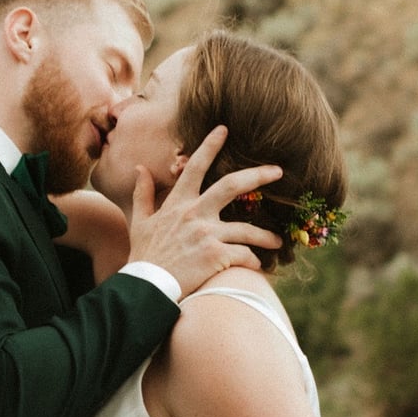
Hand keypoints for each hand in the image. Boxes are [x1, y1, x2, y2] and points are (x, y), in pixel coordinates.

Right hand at [128, 126, 282, 298]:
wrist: (147, 286)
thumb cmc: (144, 256)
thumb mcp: (139, 222)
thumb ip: (142, 194)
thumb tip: (140, 168)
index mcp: (178, 203)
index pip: (195, 167)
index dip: (210, 145)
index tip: (224, 129)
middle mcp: (195, 213)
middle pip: (232, 185)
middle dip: (258, 176)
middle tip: (278, 171)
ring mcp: (207, 234)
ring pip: (247, 229)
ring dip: (266, 236)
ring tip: (277, 242)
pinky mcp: (216, 255)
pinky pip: (244, 255)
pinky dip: (253, 262)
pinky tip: (257, 267)